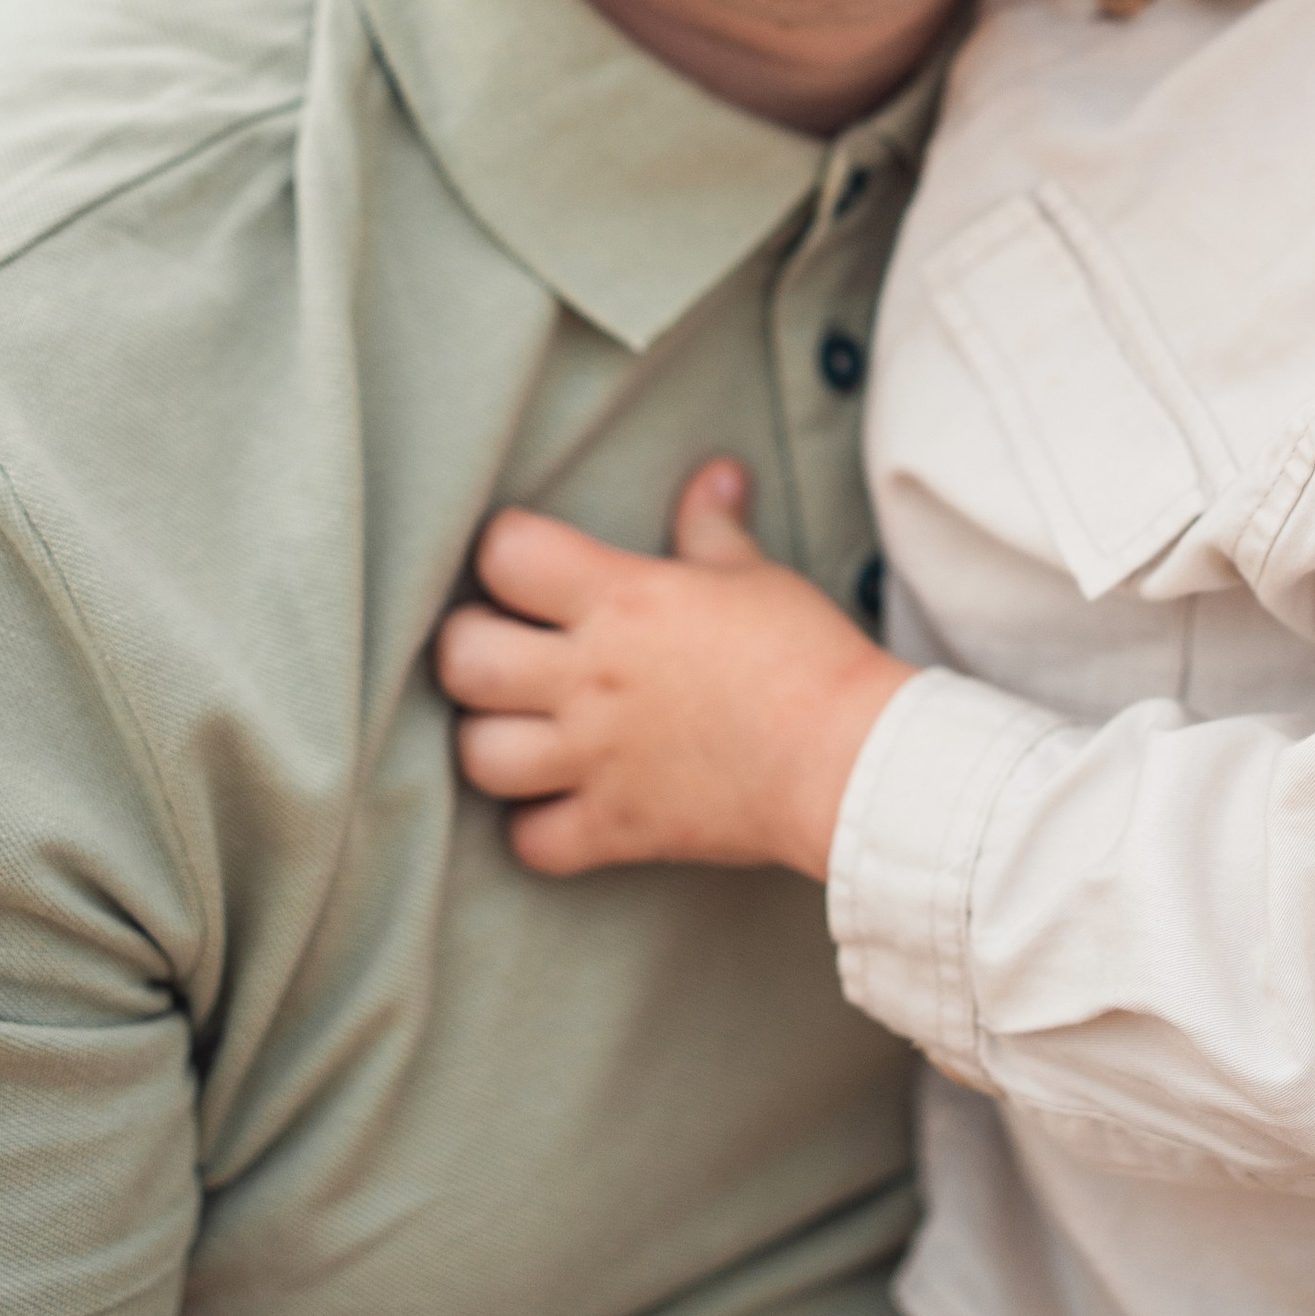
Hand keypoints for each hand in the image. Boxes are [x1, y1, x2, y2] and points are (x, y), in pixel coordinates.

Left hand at [433, 463, 913, 882]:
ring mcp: (595, 758)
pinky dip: (534, 827)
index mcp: (621, 599)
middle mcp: (590, 678)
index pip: (505, 554)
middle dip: (468, 647)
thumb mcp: (756, 575)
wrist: (851, 758)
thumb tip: (714, 475)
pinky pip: (530, 841)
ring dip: (489, 739)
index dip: (503, 550)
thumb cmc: (807, 655)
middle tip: (502, 646)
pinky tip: (556, 803)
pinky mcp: (616, 827)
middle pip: (463, 659)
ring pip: (478, 755)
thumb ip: (712, 526)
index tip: (525, 562)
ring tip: (519, 727)